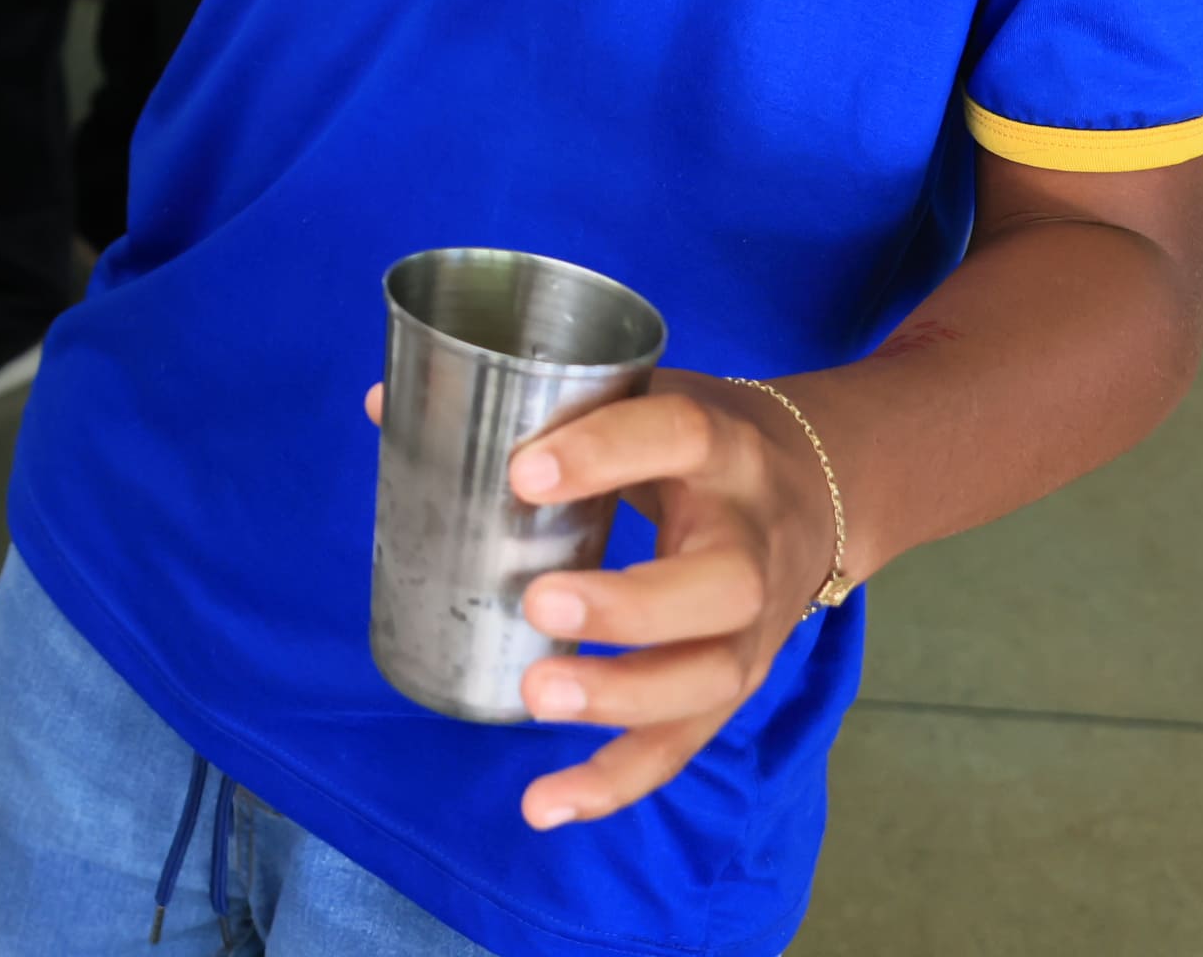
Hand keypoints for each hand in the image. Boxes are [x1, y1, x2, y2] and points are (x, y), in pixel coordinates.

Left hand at [354, 373, 828, 829]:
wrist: (820, 490)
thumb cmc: (698, 444)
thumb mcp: (644, 396)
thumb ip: (532, 404)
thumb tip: (382, 403)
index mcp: (724, 448)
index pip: (678, 437)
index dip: (606, 454)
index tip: (523, 473)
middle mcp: (751, 541)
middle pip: (719, 586)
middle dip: (629, 607)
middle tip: (539, 606)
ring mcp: (754, 628)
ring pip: (707, 679)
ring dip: (621, 698)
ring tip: (536, 697)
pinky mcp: (736, 686)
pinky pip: (683, 746)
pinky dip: (615, 782)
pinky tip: (546, 805)